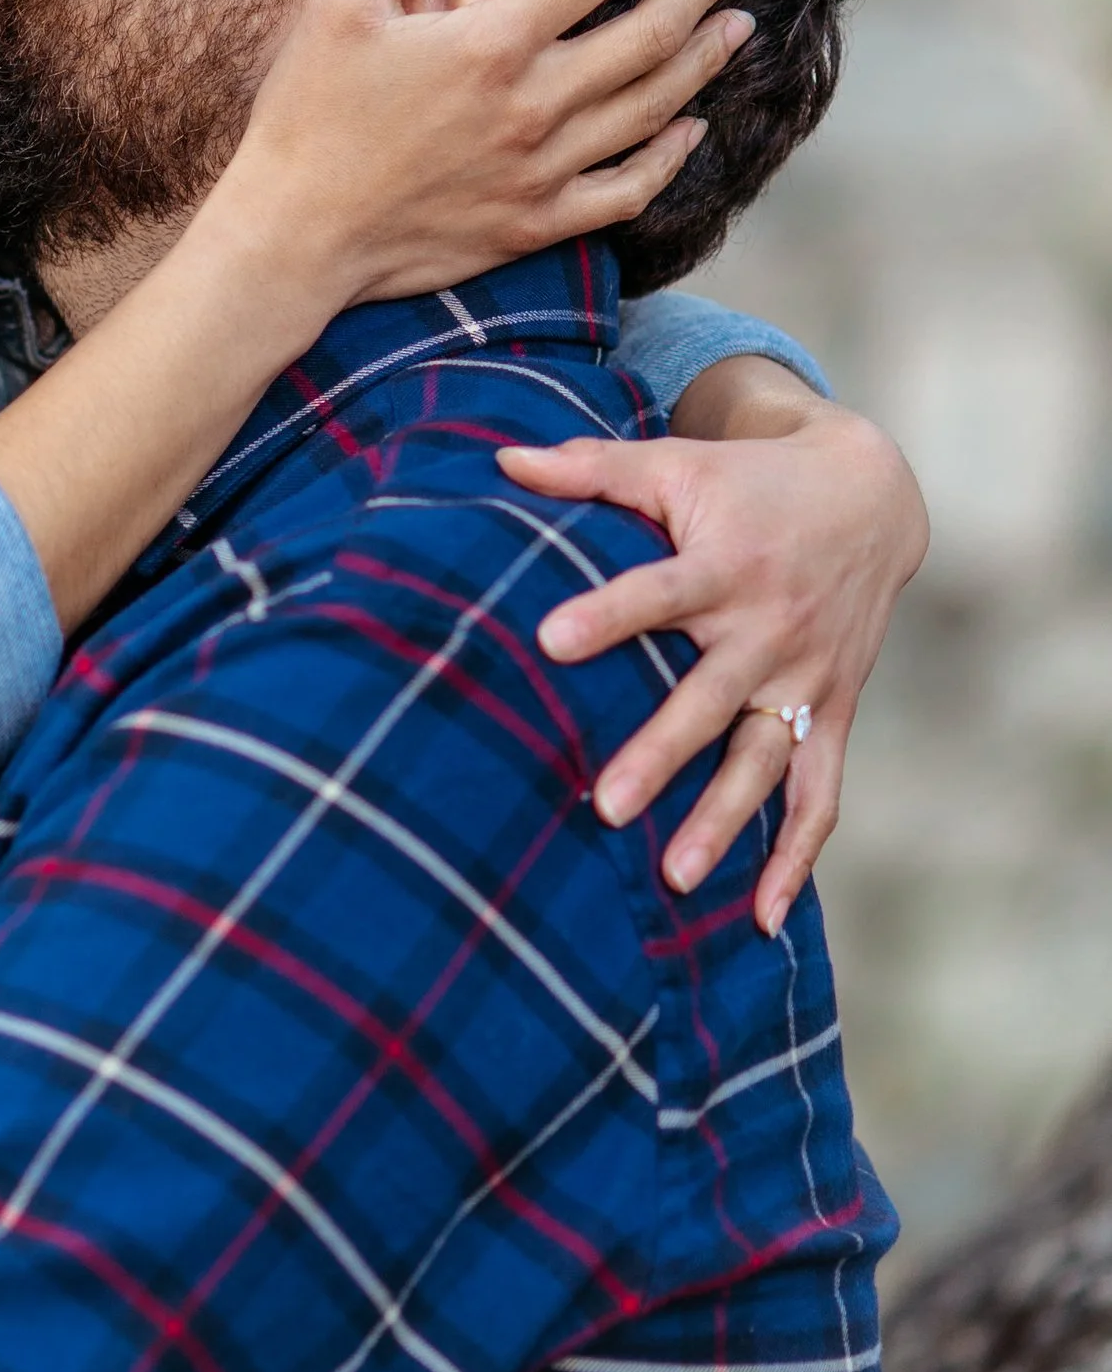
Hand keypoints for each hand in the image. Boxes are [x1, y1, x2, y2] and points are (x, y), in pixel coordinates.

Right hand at [214, 0, 753, 309]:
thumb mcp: (340, 2)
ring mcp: (542, 171)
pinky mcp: (536, 224)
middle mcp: (534, 106)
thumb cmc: (307, 114)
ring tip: (736, 25)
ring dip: (703, 61)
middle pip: (650, 35)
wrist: (294, 236)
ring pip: (654, 109)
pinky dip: (670, 158)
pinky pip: (628, 191)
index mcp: (493, 43)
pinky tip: (691, 129)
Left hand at [498, 398, 927, 930]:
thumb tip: (500, 454)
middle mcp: (769, 628)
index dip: (608, 614)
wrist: (870, 497)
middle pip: (710, 699)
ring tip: (677, 877)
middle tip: (605, 806)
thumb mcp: (677, 463)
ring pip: (765, 761)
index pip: (658, 592)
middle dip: (662, 753)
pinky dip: (799, 857)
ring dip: (726, 821)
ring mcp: (805, 678)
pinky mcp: (832, 711)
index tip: (551, 638)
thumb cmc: (748, 481)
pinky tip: (766, 917)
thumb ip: (591, 467)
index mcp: (725, 564)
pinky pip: (821, 794)